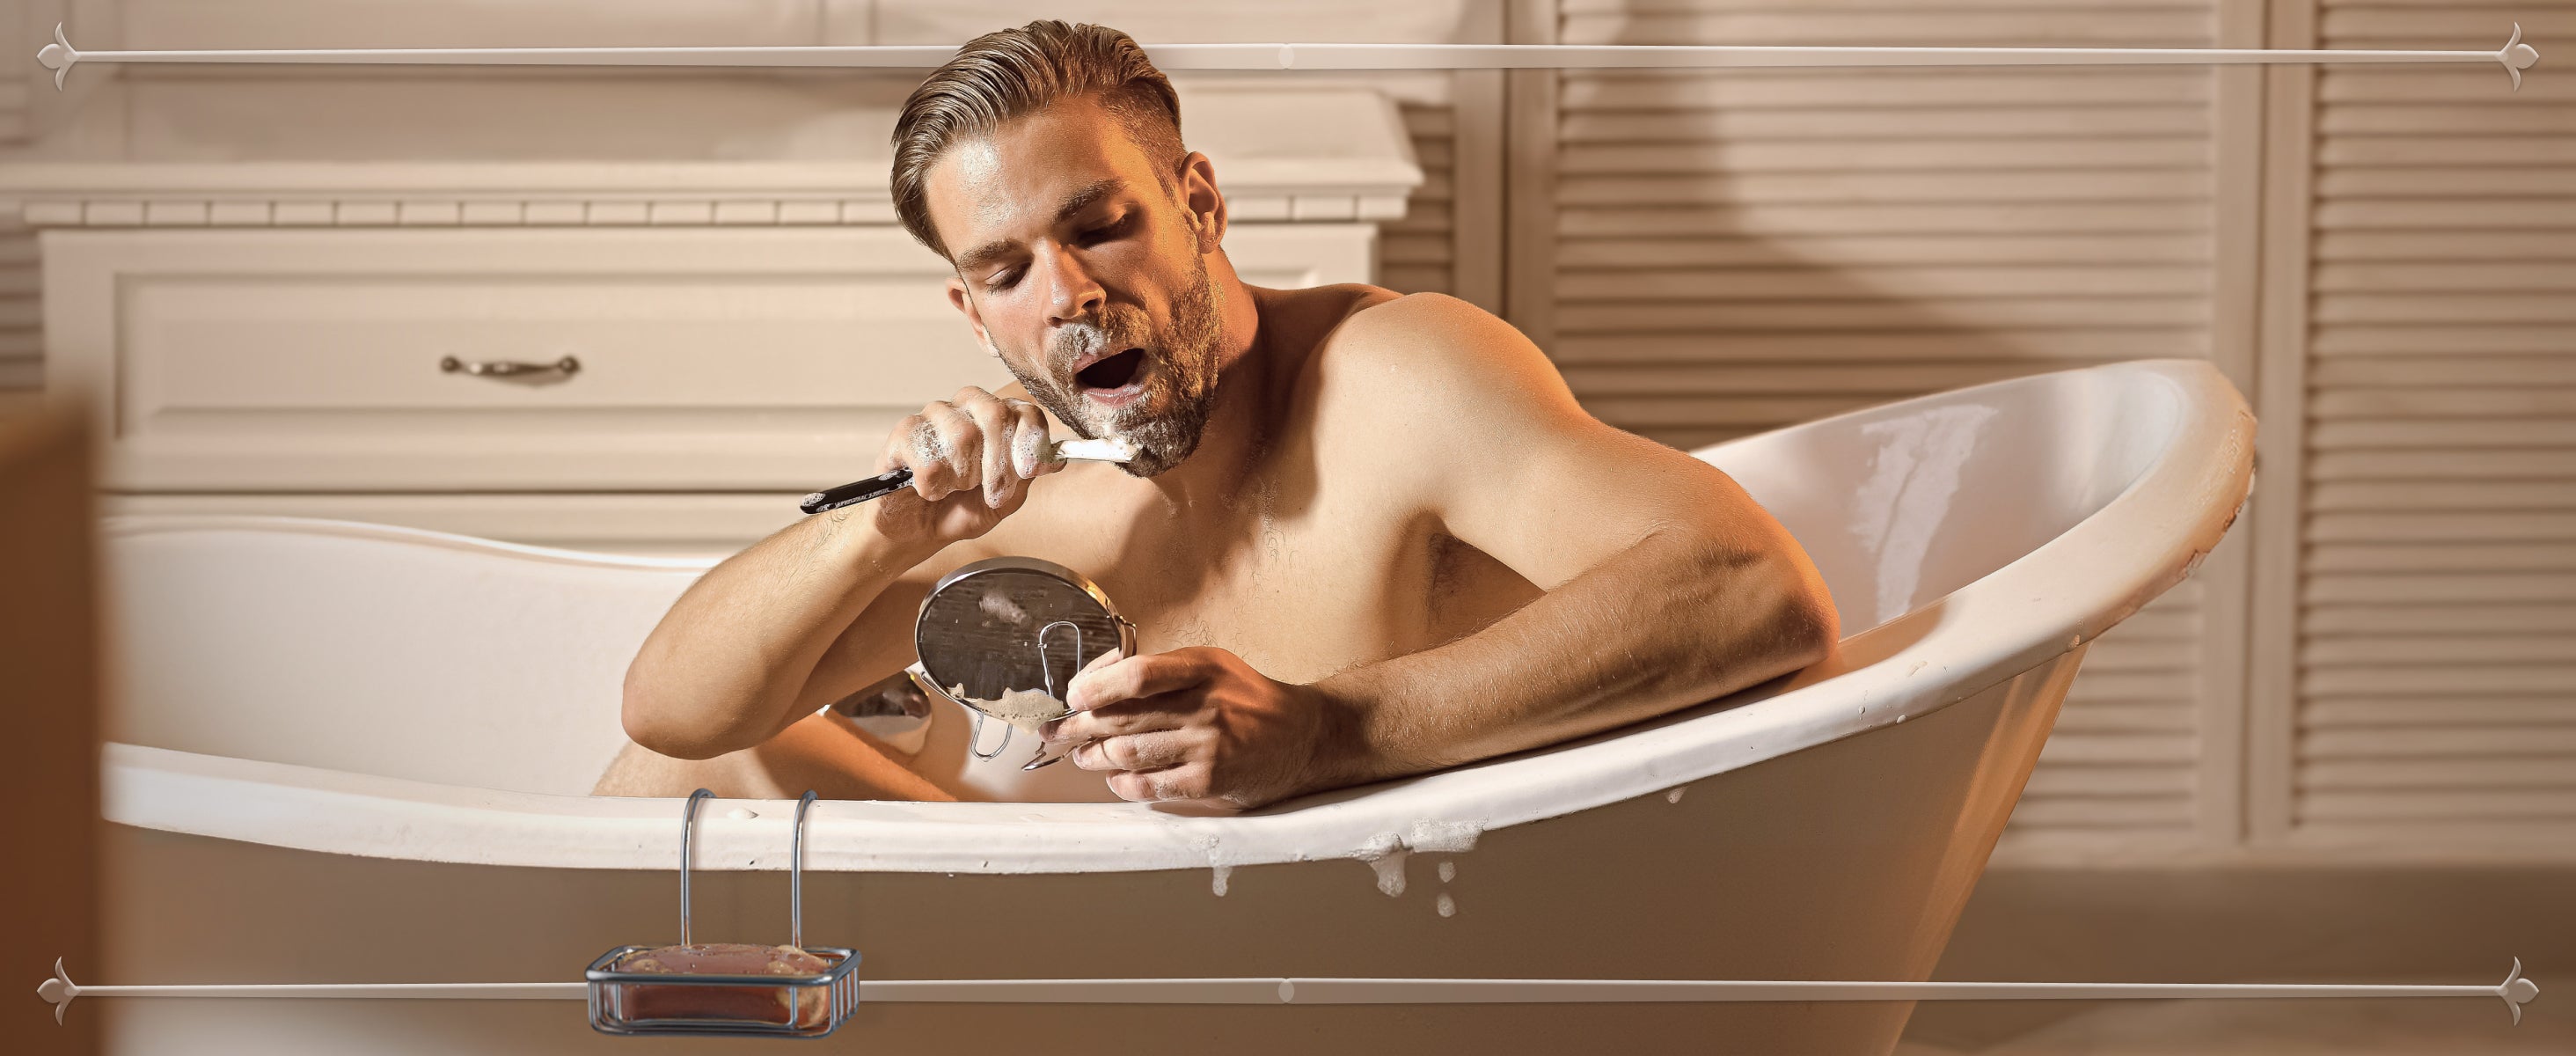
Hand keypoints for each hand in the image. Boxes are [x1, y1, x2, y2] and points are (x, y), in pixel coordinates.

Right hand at [868, 387, 1062, 551]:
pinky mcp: (904, 433)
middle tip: (990, 492)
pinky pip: (929, 457)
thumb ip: (1026, 476)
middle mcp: (966, 410)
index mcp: (996, 419)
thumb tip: (1054, 459)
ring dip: (962, 477)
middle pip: (996, 413)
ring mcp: (934, 417)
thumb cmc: (960, 510)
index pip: (1024, 411)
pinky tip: (928, 490)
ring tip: (953, 489)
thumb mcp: (1005, 500)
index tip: (1027, 470)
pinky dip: (933, 485)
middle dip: (999, 462)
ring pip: (963, 434)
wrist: (918, 531)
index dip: (1030, 440)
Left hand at [1042, 646, 1354, 808]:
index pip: (1138, 674)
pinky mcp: (1210, 781)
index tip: (1073, 696)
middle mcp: (1205, 706)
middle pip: (1123, 717)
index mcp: (1203, 668)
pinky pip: (1150, 785)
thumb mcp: (1214, 667)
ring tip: (1082, 756)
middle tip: (1055, 733)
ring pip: (1129, 752)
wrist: (1304, 736)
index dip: (1097, 687)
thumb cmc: (1249, 700)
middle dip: (1078, 727)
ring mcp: (1208, 746)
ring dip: (1095, 757)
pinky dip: (1124, 783)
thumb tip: (1099, 683)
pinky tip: (1116, 779)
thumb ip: (1165, 671)